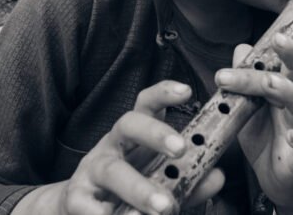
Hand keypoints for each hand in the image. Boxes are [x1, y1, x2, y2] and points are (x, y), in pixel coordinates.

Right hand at [14, 80, 223, 214]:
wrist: (80, 209)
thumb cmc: (126, 190)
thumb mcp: (158, 180)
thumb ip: (189, 180)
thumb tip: (216, 176)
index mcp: (133, 137)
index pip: (146, 105)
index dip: (164, 93)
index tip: (187, 90)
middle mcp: (111, 145)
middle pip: (128, 124)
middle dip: (155, 133)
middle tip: (180, 148)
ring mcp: (91, 170)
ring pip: (112, 170)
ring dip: (139, 188)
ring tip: (163, 207)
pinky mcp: (76, 197)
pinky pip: (87, 205)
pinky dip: (103, 214)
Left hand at [214, 33, 292, 208]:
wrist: (276, 179)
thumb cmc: (262, 137)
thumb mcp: (247, 107)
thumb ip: (243, 80)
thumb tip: (242, 47)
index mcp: (281, 90)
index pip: (283, 62)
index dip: (282, 46)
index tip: (272, 34)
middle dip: (291, 55)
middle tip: (277, 40)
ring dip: (288, 92)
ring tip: (271, 84)